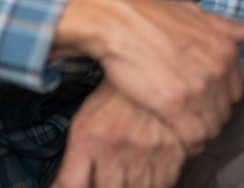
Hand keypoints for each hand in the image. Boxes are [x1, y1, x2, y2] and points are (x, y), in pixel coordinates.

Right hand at [52, 0, 243, 153]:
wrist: (117, 23)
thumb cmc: (150, 17)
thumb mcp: (194, 14)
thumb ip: (225, 27)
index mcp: (226, 49)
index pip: (236, 91)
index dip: (219, 99)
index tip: (202, 101)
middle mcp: (218, 68)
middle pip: (225, 111)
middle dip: (209, 116)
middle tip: (188, 117)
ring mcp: (199, 87)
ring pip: (212, 127)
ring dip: (199, 133)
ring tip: (182, 130)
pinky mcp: (175, 104)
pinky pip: (194, 136)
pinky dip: (187, 143)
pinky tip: (176, 139)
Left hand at [53, 82, 186, 187]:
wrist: (150, 67)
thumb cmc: (114, 100)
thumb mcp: (84, 125)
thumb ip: (72, 164)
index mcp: (88, 138)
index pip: (73, 186)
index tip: (85, 186)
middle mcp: (116, 144)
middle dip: (108, 187)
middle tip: (111, 178)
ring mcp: (145, 147)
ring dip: (133, 187)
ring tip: (130, 178)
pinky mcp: (172, 146)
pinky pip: (165, 181)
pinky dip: (157, 183)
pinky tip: (150, 175)